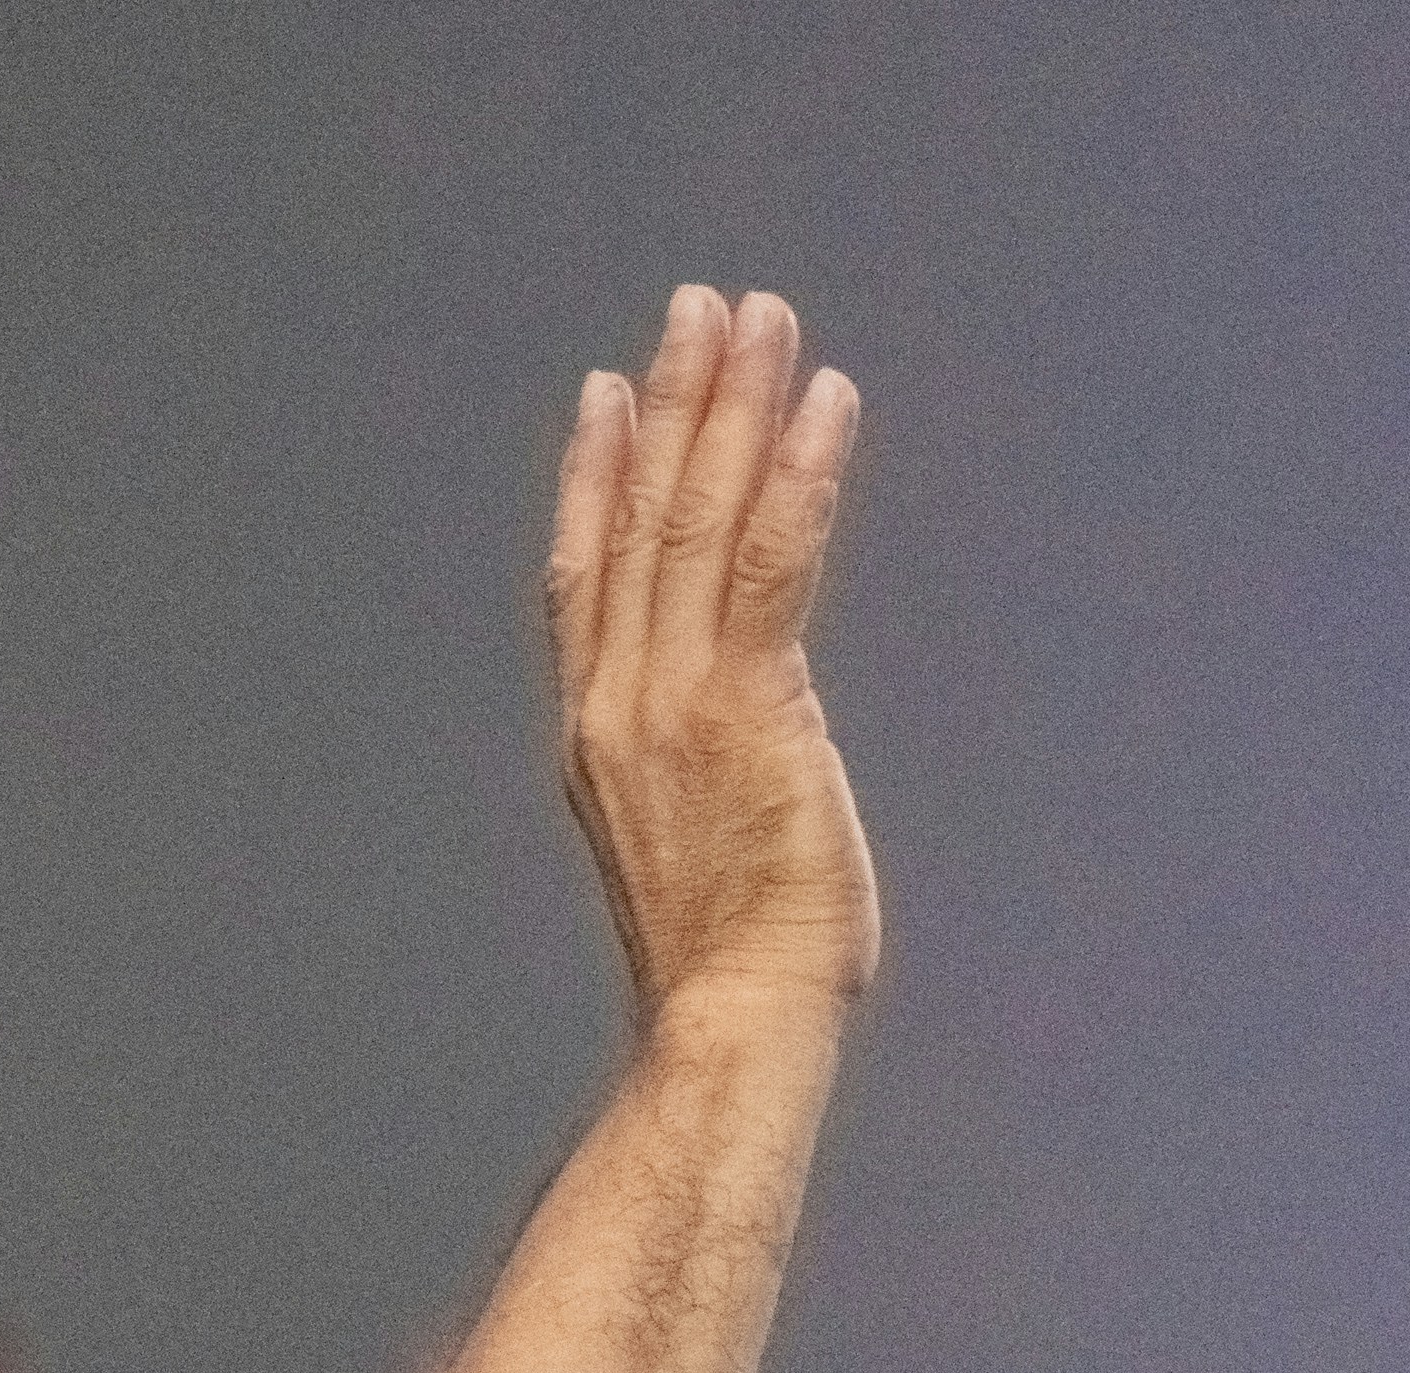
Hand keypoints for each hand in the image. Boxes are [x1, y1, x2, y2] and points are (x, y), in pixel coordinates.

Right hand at [549, 288, 878, 1023]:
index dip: (592, 478)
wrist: (730, 1025)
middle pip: (640, 523)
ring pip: (698, 522)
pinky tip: (825, 401)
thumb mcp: (687, 848)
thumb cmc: (725, 968)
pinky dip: (800, 475)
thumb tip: (736, 743)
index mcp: (597, 741)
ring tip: (762, 320)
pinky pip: (771, 563)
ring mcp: (677, 703)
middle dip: (674, 406)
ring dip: (733, 408)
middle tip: (702, 310)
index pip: (585, 579)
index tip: (610, 393)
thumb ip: (694, 771)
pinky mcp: (748, 708)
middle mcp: (621, 707)